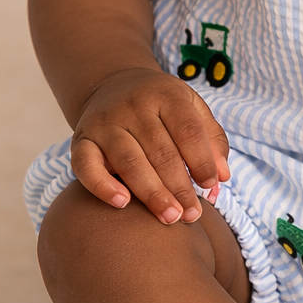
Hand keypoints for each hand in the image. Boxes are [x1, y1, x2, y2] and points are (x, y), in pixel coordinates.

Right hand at [70, 68, 230, 223]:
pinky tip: (122, 203)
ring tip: (170, 217)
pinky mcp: (81, 139)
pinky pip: (86, 165)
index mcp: (166, 95)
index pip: (187, 130)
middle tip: (192, 215)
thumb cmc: (162, 107)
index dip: (201, 160)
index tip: (211, 185)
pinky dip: (102, 186)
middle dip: (179, 187)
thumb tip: (222, 176)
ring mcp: (105, 123)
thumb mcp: (192, 109)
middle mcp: (134, 106)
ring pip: (129, 161)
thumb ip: (212, 140)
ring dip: (151, 193)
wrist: (113, 85)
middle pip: (160, 151)